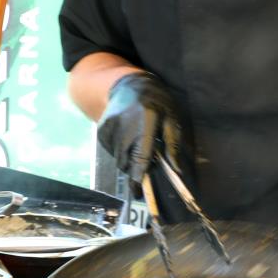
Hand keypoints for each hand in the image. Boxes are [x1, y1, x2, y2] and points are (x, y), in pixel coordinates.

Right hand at [96, 72, 181, 194]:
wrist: (128, 85)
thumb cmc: (156, 101)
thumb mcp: (171, 118)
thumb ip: (173, 143)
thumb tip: (176, 169)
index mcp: (145, 121)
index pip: (140, 156)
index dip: (138, 176)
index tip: (137, 192)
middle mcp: (123, 126)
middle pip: (127, 161)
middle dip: (136, 167)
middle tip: (146, 159)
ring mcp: (109, 128)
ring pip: (118, 158)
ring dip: (129, 158)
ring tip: (137, 142)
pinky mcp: (100, 130)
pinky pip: (111, 150)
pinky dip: (120, 150)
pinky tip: (127, 137)